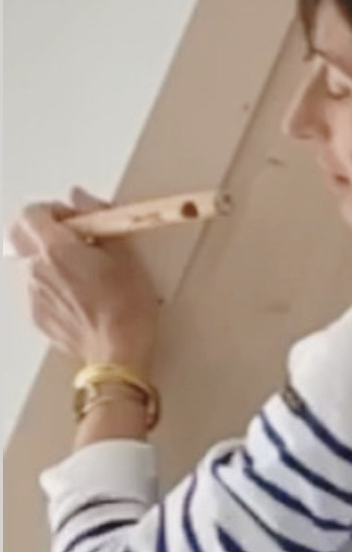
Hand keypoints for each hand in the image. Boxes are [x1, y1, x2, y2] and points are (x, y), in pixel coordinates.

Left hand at [8, 187, 161, 368]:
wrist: (119, 354)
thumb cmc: (127, 308)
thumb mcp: (125, 254)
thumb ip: (97, 217)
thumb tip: (80, 196)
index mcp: (56, 249)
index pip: (32, 212)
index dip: (53, 211)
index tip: (75, 221)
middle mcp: (37, 269)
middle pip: (24, 237)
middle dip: (44, 234)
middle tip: (73, 244)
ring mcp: (35, 295)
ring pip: (34, 266)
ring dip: (54, 264)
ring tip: (87, 280)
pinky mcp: (39, 317)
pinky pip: (40, 292)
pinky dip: (56, 290)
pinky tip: (83, 301)